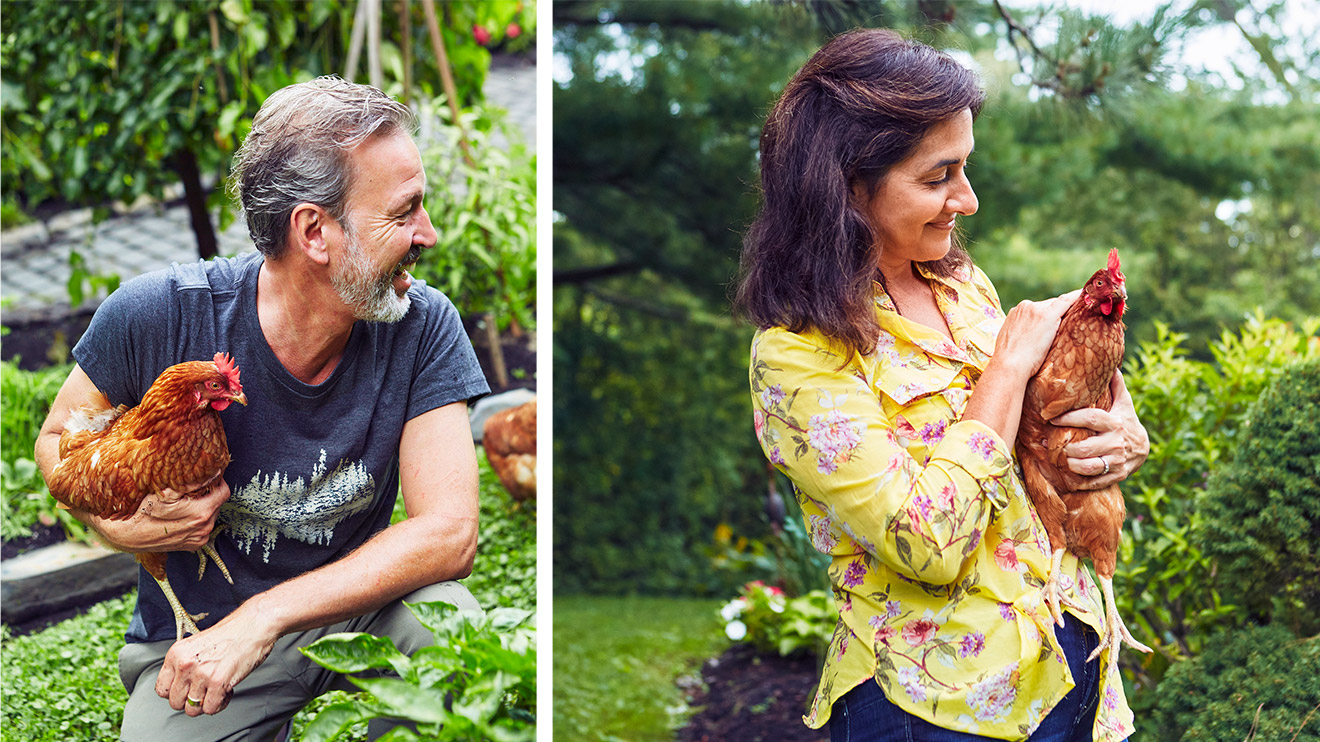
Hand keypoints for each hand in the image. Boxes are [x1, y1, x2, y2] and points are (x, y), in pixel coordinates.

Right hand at [82, 479, 229, 552]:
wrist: (124, 535)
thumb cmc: (142, 510)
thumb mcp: (164, 490)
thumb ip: (188, 481)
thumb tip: (209, 470)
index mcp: (201, 514)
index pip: (224, 491)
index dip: (216, 481)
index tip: (206, 476)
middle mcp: (204, 529)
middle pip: (217, 503)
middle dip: (208, 493)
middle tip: (190, 488)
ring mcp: (199, 539)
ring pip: (210, 514)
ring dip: (202, 506)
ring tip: (183, 501)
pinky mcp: (193, 545)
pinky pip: (202, 527)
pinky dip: (195, 519)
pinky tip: (180, 514)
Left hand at [155, 605, 277, 715]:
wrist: (254, 625)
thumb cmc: (231, 633)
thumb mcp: (197, 644)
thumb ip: (185, 663)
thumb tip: (181, 685)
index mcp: (176, 654)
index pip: (162, 689)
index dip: (175, 693)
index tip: (186, 690)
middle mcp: (185, 664)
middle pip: (175, 702)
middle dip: (190, 701)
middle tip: (203, 692)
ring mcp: (201, 675)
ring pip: (192, 709)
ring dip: (205, 704)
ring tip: (215, 692)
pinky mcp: (218, 683)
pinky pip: (211, 709)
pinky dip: (220, 704)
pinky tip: (226, 691)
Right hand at [992, 289, 1081, 377]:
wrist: (1009, 366)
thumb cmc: (1010, 363)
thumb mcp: (1012, 343)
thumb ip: (1022, 335)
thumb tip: (1030, 342)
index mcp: (1015, 312)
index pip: (1037, 309)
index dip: (1047, 316)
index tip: (1054, 323)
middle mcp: (1025, 307)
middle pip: (1048, 305)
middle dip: (1057, 315)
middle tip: (1068, 327)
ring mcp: (1036, 309)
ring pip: (1058, 306)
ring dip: (1066, 313)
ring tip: (1077, 321)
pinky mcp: (1047, 316)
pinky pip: (1066, 302)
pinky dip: (1076, 298)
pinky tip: (1087, 296)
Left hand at [1051, 370, 1149, 489]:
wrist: (1143, 448)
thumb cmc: (1125, 420)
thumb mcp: (1123, 403)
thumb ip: (1115, 385)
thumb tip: (1110, 363)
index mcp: (1115, 423)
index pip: (1090, 419)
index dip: (1069, 418)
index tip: (1050, 417)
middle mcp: (1116, 443)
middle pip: (1085, 447)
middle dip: (1065, 447)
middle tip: (1050, 443)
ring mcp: (1116, 462)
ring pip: (1088, 467)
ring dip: (1070, 464)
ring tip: (1058, 458)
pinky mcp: (1115, 476)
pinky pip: (1093, 482)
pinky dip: (1078, 481)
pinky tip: (1066, 475)